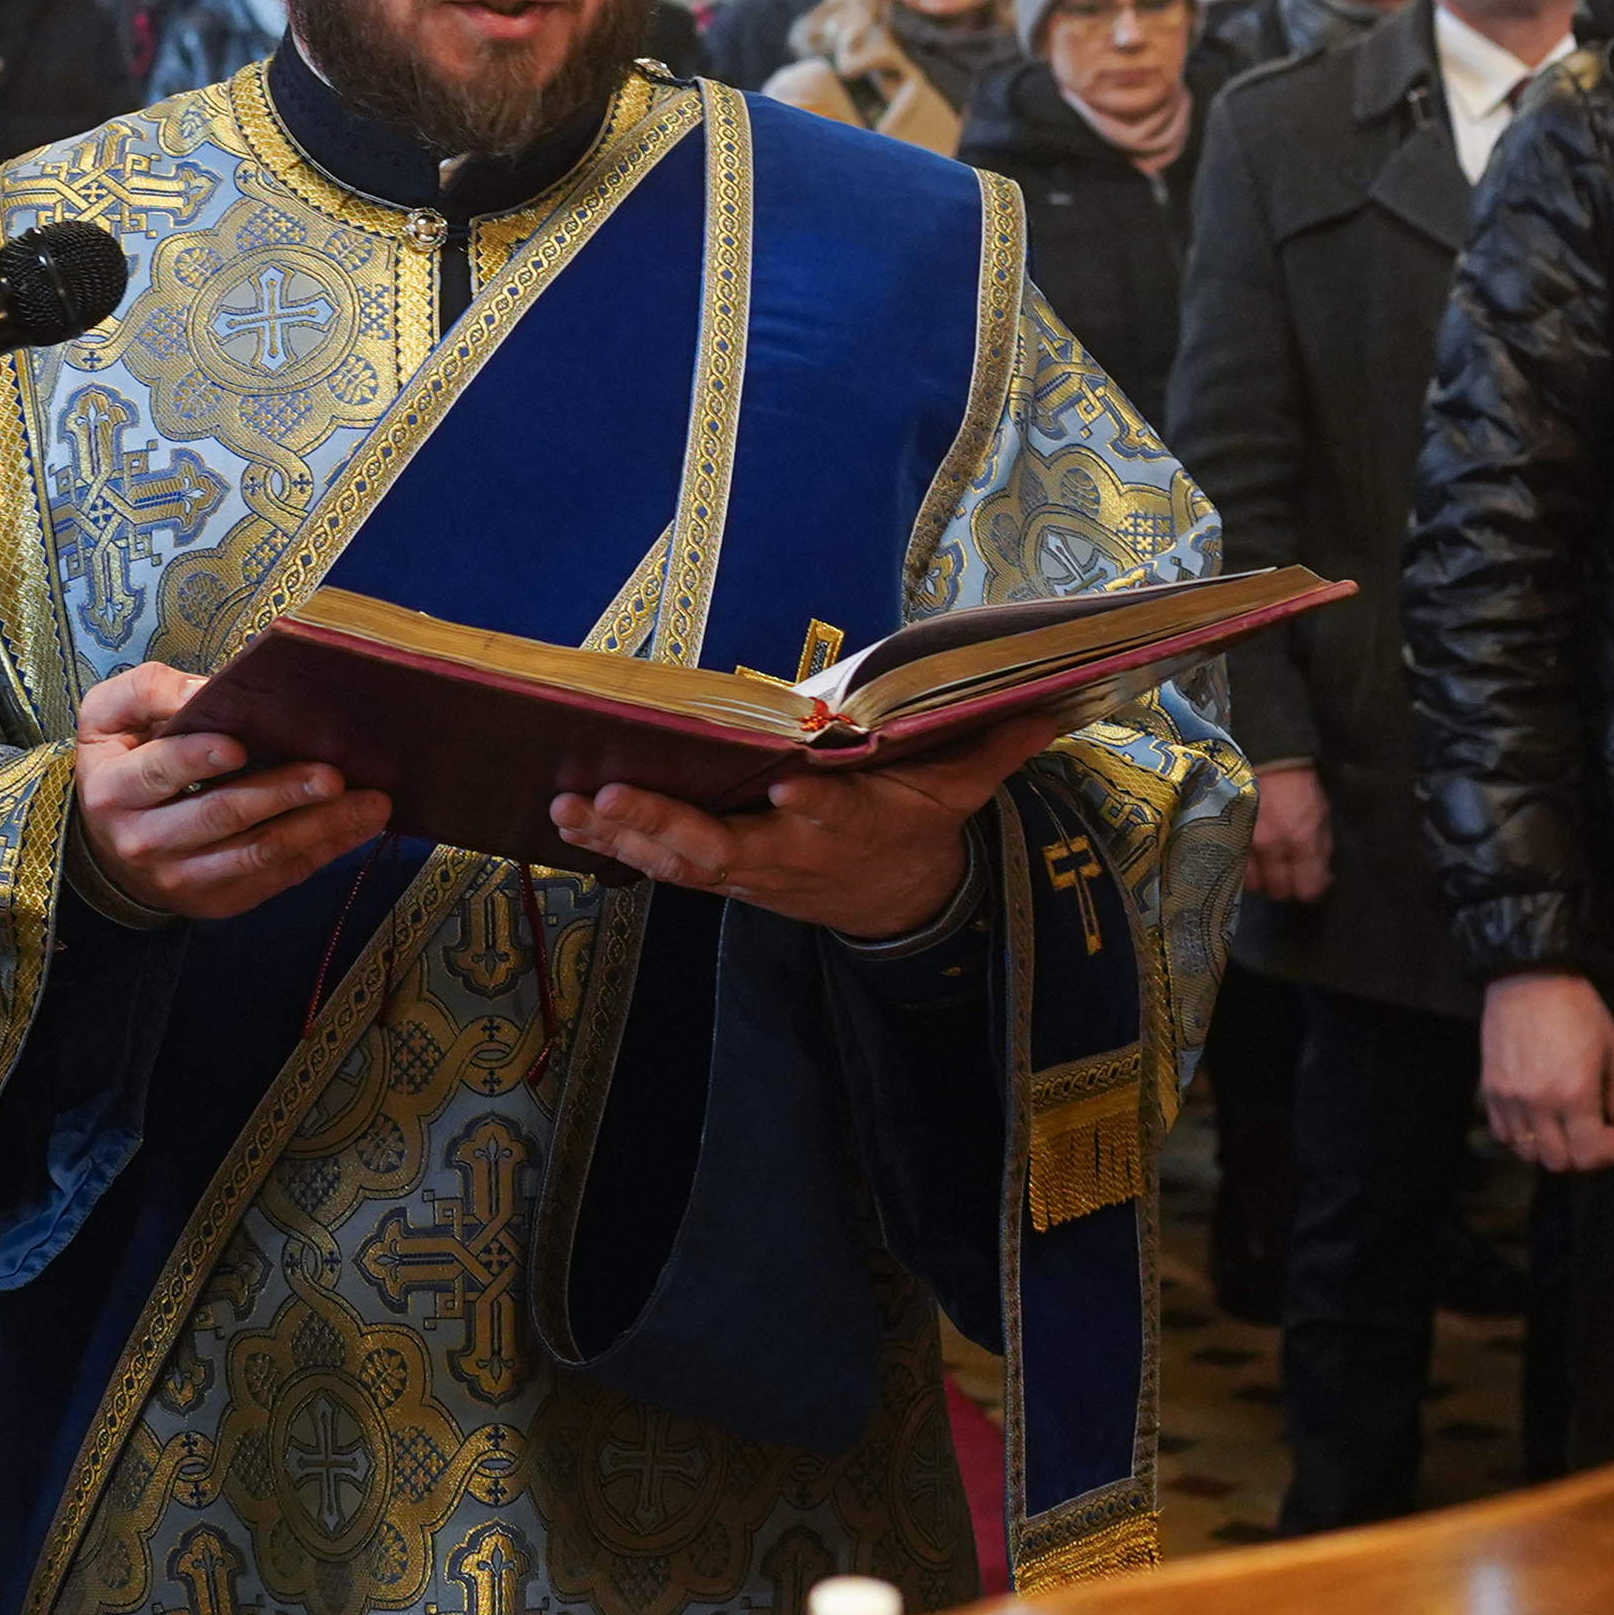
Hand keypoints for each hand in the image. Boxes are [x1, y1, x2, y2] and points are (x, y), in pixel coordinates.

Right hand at [70, 659, 389, 923]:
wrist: (111, 845)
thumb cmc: (123, 760)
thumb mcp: (109, 715)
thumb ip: (148, 692)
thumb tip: (205, 690)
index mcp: (114, 789)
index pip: (157, 772)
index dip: (195, 759)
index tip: (236, 745)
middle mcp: (144, 841)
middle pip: (220, 815)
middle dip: (281, 793)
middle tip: (332, 775)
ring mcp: (183, 878)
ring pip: (258, 853)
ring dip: (320, 828)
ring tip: (370, 804)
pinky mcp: (217, 900)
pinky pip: (276, 878)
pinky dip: (322, 853)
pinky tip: (356, 828)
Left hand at [549, 709, 1060, 938]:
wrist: (898, 905)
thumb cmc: (916, 825)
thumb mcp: (957, 792)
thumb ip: (989, 751)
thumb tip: (1046, 710)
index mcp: (855, 823)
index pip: (835, 815)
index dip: (814, 806)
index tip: (790, 786)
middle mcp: (794, 852)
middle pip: (727, 847)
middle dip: (669, 826)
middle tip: (611, 796)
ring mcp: (752, 872)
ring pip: (681, 861)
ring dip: (624, 836)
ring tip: (567, 804)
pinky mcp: (724, 879)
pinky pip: (665, 869)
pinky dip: (619, 849)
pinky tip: (567, 819)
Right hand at [1246, 765, 1332, 902]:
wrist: (1268, 757)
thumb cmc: (1301, 785)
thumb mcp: (1323, 814)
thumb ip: (1322, 847)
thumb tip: (1322, 876)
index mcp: (1301, 840)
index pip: (1307, 888)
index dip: (1312, 889)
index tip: (1312, 882)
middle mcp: (1271, 847)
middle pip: (1279, 891)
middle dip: (1287, 887)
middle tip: (1289, 875)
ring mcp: (1245, 843)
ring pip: (1254, 884)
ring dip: (1263, 880)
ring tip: (1268, 868)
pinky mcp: (1227, 836)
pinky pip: (1235, 867)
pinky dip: (1245, 868)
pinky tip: (1252, 860)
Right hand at [1480, 971, 1613, 1170]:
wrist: (1527, 978)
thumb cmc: (1580, 1010)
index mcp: (1576, 1094)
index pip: (1590, 1156)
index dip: (1608, 1154)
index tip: (1612, 1131)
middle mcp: (1539, 1103)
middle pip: (1558, 1162)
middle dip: (1581, 1155)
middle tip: (1588, 1130)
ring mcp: (1510, 1098)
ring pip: (1528, 1153)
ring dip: (1550, 1148)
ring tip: (1560, 1126)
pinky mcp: (1490, 1090)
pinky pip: (1502, 1134)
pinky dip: (1522, 1137)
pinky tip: (1535, 1117)